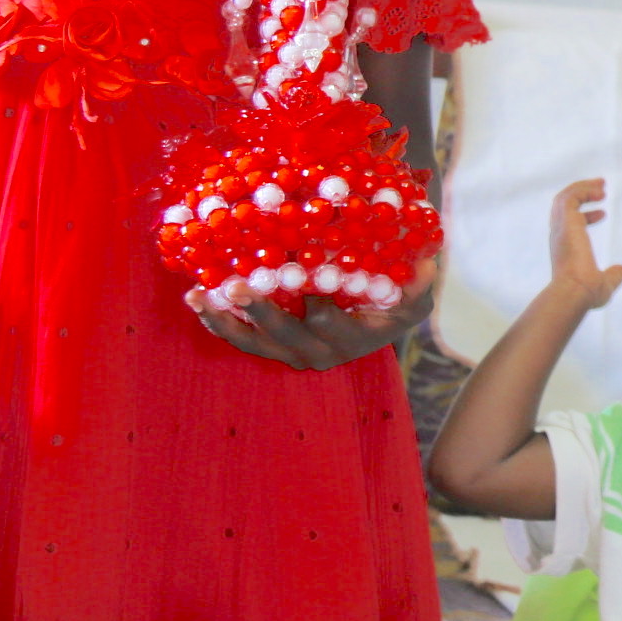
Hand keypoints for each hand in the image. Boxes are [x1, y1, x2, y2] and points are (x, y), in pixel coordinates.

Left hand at [194, 260, 435, 370]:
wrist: (379, 320)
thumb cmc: (397, 299)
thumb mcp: (416, 293)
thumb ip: (420, 282)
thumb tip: (425, 266)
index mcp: (355, 338)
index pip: (329, 322)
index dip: (314, 305)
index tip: (301, 284)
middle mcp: (322, 353)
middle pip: (285, 333)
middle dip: (258, 310)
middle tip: (237, 285)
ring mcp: (295, 353)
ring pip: (254, 342)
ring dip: (224, 320)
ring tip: (196, 295)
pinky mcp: (276, 349)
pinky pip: (243, 339)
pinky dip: (219, 321)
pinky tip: (198, 299)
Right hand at [546, 178, 621, 308]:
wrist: (574, 292)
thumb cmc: (586, 293)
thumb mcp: (604, 284)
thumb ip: (613, 276)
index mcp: (564, 249)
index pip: (569, 225)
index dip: (586, 216)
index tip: (603, 214)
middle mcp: (559, 236)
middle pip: (563, 207)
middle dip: (580, 193)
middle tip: (601, 187)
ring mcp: (560, 228)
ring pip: (564, 198)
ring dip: (583, 187)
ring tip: (603, 184)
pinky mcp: (566, 221)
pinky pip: (570, 196)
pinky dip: (583, 189)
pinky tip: (600, 192)